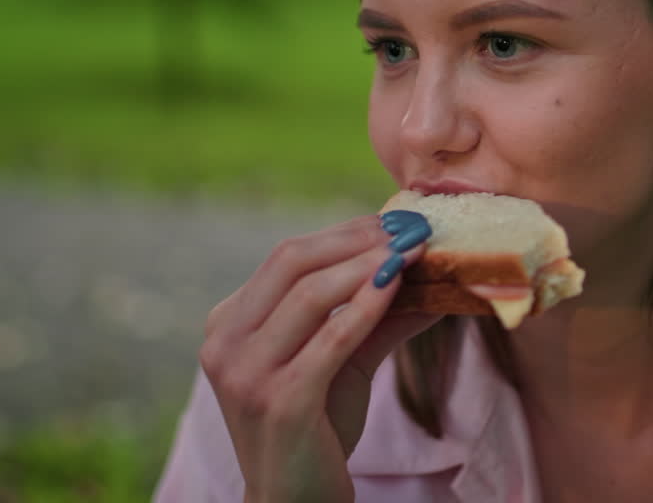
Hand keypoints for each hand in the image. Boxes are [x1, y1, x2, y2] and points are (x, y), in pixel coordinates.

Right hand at [199, 215, 439, 502]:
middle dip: (354, 240)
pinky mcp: (279, 402)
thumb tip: (428, 271)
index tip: (391, 222)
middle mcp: (224, 344)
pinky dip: (368, 306)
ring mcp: (246, 374)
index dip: (341, 234)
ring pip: (310, 294)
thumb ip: (376, 317)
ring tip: (411, 252)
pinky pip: (331, 338)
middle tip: (405, 229)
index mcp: (227, 326)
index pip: (284, 259)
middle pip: (291, 263)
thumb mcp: (342, 362)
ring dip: (367, 266)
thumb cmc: (315, 430)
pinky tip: (398, 286)